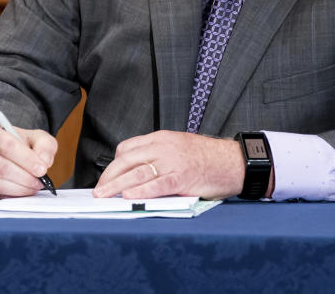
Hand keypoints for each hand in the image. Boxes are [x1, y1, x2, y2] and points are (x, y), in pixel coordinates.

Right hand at [0, 122, 57, 200]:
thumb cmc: (17, 144)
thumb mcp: (34, 137)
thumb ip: (44, 145)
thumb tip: (44, 162)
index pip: (7, 146)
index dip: (26, 159)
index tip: (42, 169)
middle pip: (2, 167)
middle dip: (25, 178)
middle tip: (40, 182)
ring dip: (19, 189)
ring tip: (34, 187)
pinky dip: (11, 196)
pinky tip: (23, 191)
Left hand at [93, 131, 249, 199]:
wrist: (235, 161)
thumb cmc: (209, 158)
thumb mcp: (179, 147)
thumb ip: (159, 156)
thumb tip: (137, 173)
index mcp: (162, 138)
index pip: (128, 148)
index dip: (115, 164)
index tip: (108, 177)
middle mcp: (164, 147)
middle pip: (127, 159)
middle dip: (109, 176)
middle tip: (98, 190)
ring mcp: (173, 161)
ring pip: (137, 172)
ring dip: (116, 185)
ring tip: (104, 196)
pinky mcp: (183, 177)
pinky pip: (157, 184)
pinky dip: (140, 191)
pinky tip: (128, 196)